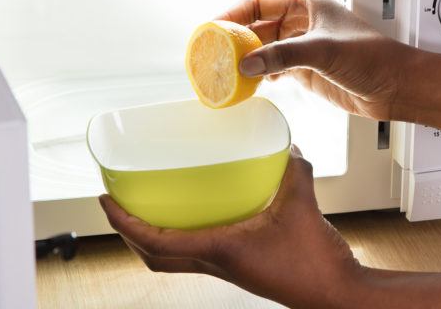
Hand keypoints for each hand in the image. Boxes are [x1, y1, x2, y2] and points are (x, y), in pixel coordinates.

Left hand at [99, 147, 364, 308]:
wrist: (336, 294)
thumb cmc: (315, 262)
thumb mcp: (302, 202)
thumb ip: (293, 168)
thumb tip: (287, 146)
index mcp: (218, 251)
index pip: (153, 241)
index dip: (123, 222)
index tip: (105, 200)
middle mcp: (214, 263)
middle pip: (152, 256)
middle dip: (128, 231)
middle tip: (119, 203)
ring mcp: (225, 269)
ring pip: (171, 259)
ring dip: (151, 237)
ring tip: (148, 208)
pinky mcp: (239, 268)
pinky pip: (196, 255)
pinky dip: (182, 237)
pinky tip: (200, 214)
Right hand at [217, 0, 419, 120]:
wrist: (396, 87)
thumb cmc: (374, 58)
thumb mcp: (323, 51)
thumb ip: (283, 56)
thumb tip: (248, 64)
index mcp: (307, 4)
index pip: (260, 2)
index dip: (235, 13)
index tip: (215, 27)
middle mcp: (302, 23)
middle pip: (258, 26)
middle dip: (236, 39)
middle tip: (215, 54)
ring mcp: (303, 47)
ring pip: (264, 49)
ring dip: (246, 58)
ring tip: (226, 70)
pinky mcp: (306, 70)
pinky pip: (274, 68)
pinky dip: (260, 74)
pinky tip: (250, 83)